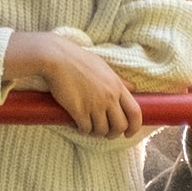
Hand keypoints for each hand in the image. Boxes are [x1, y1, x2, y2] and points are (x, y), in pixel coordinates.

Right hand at [7, 32, 143, 137]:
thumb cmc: (79, 60)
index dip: (134, 127)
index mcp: (117, 86)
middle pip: (120, 126)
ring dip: (96, 133)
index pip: (135, 113)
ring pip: (102, 130)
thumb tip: (134, 88)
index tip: (128, 133)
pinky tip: (78, 125)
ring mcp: (94, 104)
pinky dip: (83, 130)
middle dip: (113, 133)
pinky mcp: (79, 110)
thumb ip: (120, 80)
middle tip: (106, 133)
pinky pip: (86, 129)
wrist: (56, 57)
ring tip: (90, 128)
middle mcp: (109, 97)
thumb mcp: (104, 67)